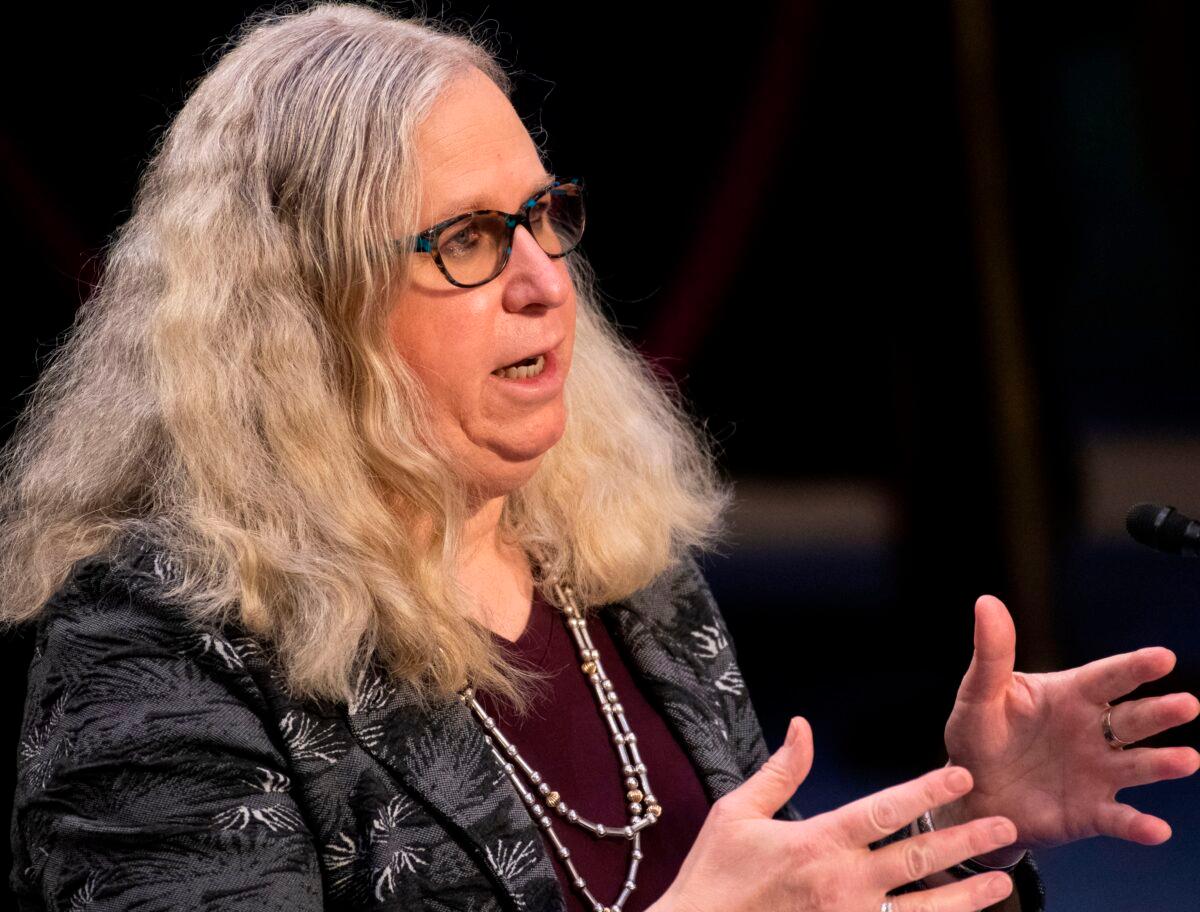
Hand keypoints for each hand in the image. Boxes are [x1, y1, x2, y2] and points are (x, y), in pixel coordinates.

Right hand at [651, 717, 1018, 911]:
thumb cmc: (715, 875)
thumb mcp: (738, 812)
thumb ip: (781, 772)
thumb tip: (803, 727)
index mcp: (818, 842)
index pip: (886, 810)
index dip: (927, 791)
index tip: (961, 776)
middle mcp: (843, 884)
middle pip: (919, 859)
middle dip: (966, 841)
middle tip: (1004, 825)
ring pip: (924, 911)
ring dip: (967, 897)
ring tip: (1002, 883)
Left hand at [941, 595, 1199, 860]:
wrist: (970, 793)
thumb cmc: (978, 734)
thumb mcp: (979, 694)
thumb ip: (991, 653)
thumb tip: (987, 601)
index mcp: (1070, 696)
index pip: (1107, 677)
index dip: (1134, 667)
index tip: (1163, 657)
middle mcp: (1092, 732)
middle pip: (1133, 719)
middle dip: (1161, 712)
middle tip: (1188, 704)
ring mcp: (1096, 772)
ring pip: (1137, 765)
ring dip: (1163, 763)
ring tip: (1187, 759)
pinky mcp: (1090, 812)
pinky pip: (1118, 818)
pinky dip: (1138, 825)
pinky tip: (1156, 829)